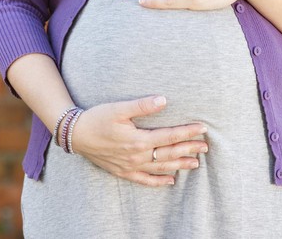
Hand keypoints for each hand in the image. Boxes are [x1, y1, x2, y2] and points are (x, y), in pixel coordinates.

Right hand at [69, 95, 208, 186]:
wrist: (75, 135)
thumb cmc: (97, 118)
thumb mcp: (118, 109)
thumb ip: (142, 106)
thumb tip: (163, 100)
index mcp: (139, 139)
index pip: (170, 136)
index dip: (188, 132)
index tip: (203, 128)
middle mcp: (137, 156)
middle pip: (169, 153)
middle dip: (189, 149)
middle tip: (206, 147)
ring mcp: (130, 166)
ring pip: (161, 168)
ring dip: (179, 165)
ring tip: (196, 164)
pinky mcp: (123, 172)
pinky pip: (145, 180)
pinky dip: (159, 182)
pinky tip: (171, 181)